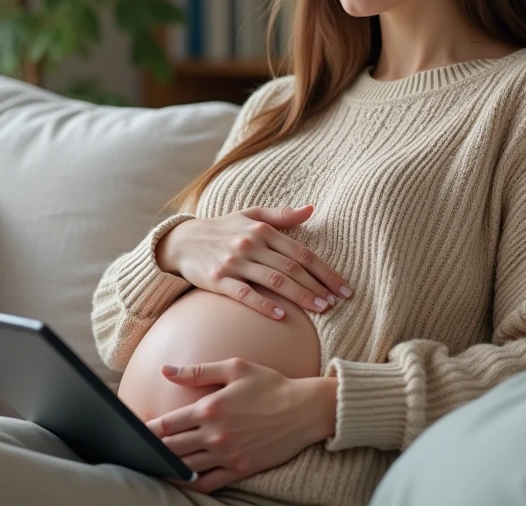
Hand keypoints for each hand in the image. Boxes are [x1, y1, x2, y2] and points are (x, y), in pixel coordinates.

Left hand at [146, 359, 331, 492]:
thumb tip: (166, 371)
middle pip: (172, 447)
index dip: (147, 429)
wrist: (304, 410)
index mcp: (210, 407)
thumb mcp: (235, 368)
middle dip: (152, 449)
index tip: (135, 432)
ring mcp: (227, 454)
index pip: (167, 424)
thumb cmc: (270, 384)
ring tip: (152, 466)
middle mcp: (215, 434)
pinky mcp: (240, 469)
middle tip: (137, 451)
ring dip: (166, 467)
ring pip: (186, 467)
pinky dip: (190, 484)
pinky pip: (208, 483)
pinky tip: (180, 480)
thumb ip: (198, 371)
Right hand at [156, 205, 352, 318]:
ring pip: (274, 281)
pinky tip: (281, 316)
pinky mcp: (218, 280)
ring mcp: (234, 262)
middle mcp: (251, 244)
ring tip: (320, 309)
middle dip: (317, 287)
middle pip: (292, 268)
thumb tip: (312, 209)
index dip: (325, 271)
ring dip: (300, 296)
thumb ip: (282, 215)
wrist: (182, 241)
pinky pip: (244, 293)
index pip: (301, 253)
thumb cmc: (222, 229)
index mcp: (262, 230)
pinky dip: (263, 304)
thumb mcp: (250, 215)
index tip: (343, 287)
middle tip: (336, 303)